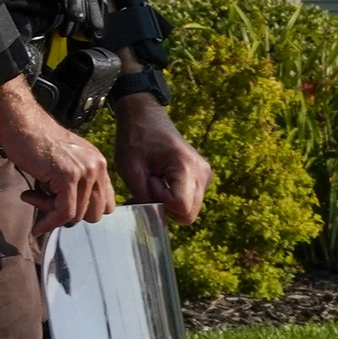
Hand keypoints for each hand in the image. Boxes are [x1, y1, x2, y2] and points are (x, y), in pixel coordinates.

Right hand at [0, 76, 113, 232]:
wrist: (21, 123)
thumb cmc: (35, 142)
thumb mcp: (65, 162)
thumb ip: (76, 182)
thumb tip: (73, 216)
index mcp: (99, 163)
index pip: (107, 204)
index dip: (85, 212)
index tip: (63, 210)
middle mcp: (97, 166)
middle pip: (95, 213)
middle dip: (69, 215)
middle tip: (45, 202)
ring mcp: (85, 171)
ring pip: (77, 215)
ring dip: (52, 213)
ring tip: (33, 196)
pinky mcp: (68, 176)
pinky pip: (64, 212)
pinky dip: (49, 223)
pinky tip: (37, 225)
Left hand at [113, 94, 212, 226]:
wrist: (146, 118)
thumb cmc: (136, 139)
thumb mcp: (131, 169)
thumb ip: (144, 197)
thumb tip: (154, 220)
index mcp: (187, 168)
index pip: (181, 208)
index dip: (161, 202)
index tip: (149, 181)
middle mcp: (203, 173)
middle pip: (188, 214)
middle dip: (165, 207)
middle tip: (150, 183)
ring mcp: (205, 176)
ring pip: (189, 211)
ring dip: (169, 203)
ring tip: (155, 180)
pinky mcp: (202, 178)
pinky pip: (189, 201)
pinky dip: (174, 198)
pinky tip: (162, 180)